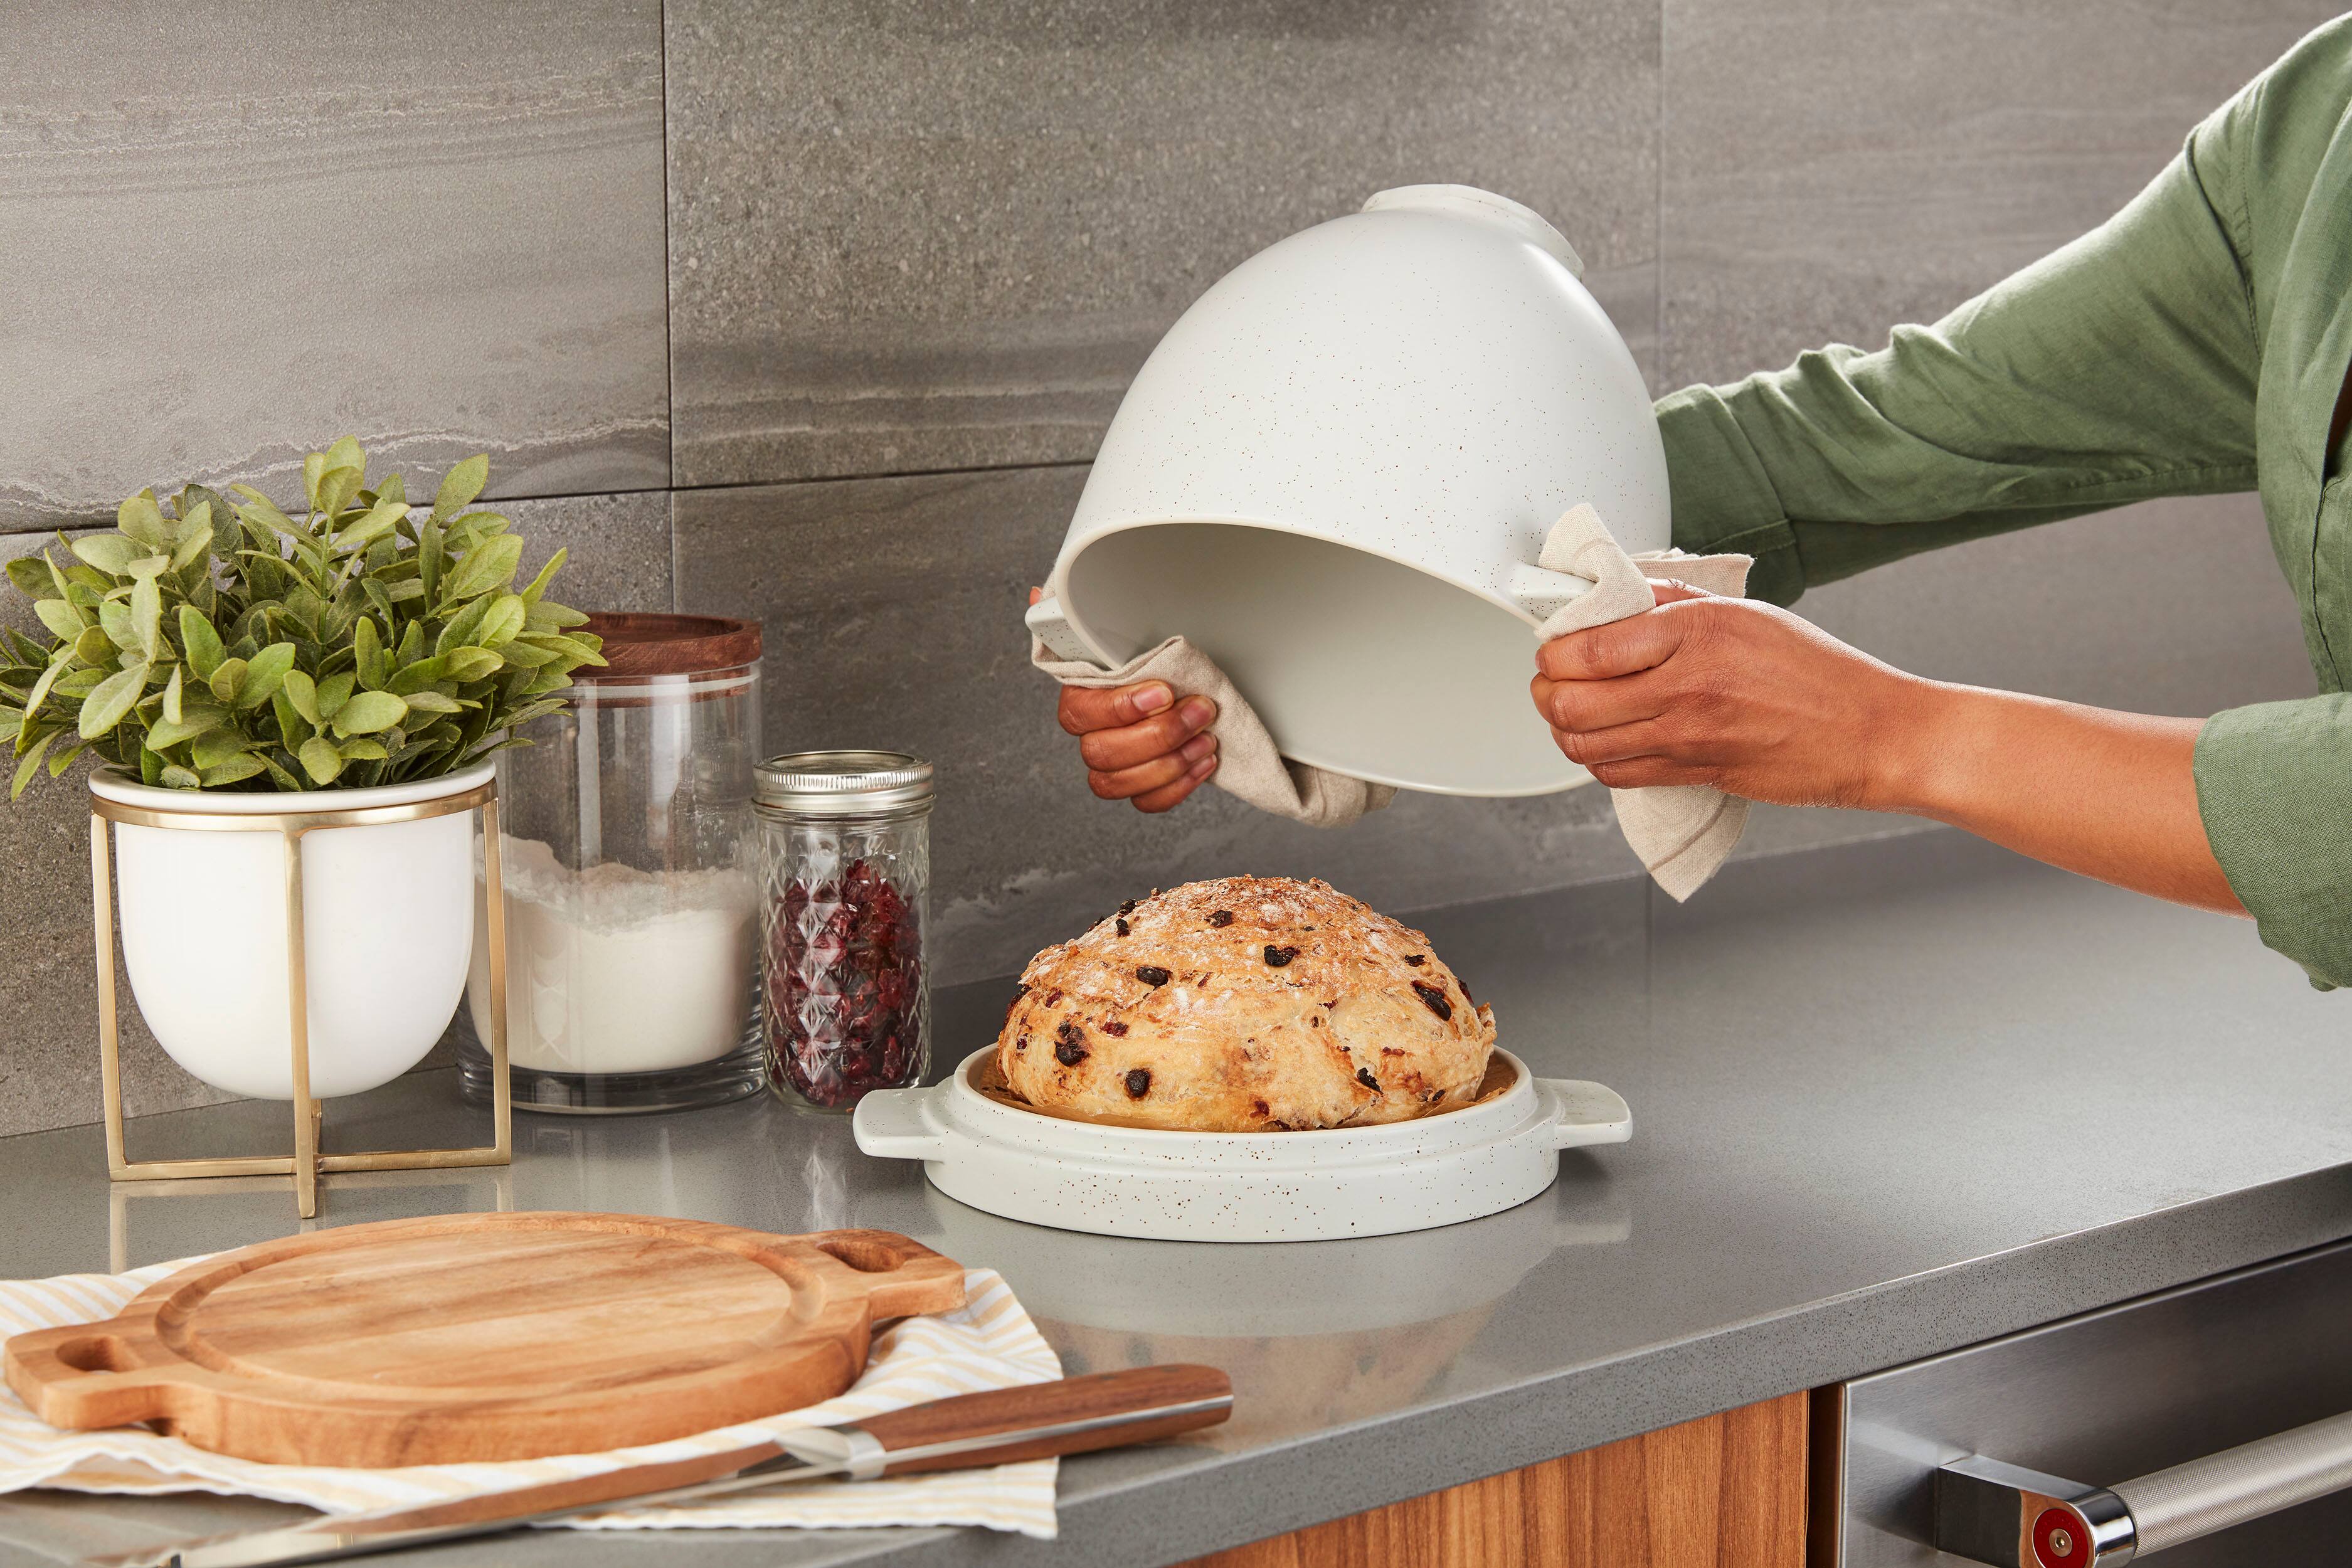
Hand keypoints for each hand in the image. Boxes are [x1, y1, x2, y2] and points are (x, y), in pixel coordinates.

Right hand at [1036, 587, 1219, 812]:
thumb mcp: (1125, 631)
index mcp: (1080, 696)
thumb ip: (1084, 617)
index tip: (1163, 693)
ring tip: (1206, 739)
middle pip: (1102, 754)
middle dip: (1158, 736)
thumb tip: (1041, 593)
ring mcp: (1112, 766)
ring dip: (1169, 764)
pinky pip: (1145, 803)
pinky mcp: (1138, 788)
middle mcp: (1090, 735)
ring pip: (1118, 784)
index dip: (1122, 709)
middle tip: (1198, 712)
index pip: (1082, 713)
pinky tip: (1205, 762)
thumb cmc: (1151, 659)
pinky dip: (1178, 788)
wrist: (1184, 685)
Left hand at [1529, 582, 2240, 912]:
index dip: (1553, 649)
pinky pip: (1616, 773)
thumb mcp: (1748, 614)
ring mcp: (1687, 736)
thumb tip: (1618, 595)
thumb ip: (1675, 604)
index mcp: (1694, 632)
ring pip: (1582, 743)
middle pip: (1565, 699)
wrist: (1875, 733)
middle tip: (1552, 681)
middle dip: (1544, 691)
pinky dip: (1598, 759)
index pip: (1582, 646)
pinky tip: (1610, 741)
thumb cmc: (1820, 671)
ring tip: (1575, 712)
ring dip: (1565, 729)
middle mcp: (1683, 685)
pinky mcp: (1696, 773)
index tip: (1556, 645)